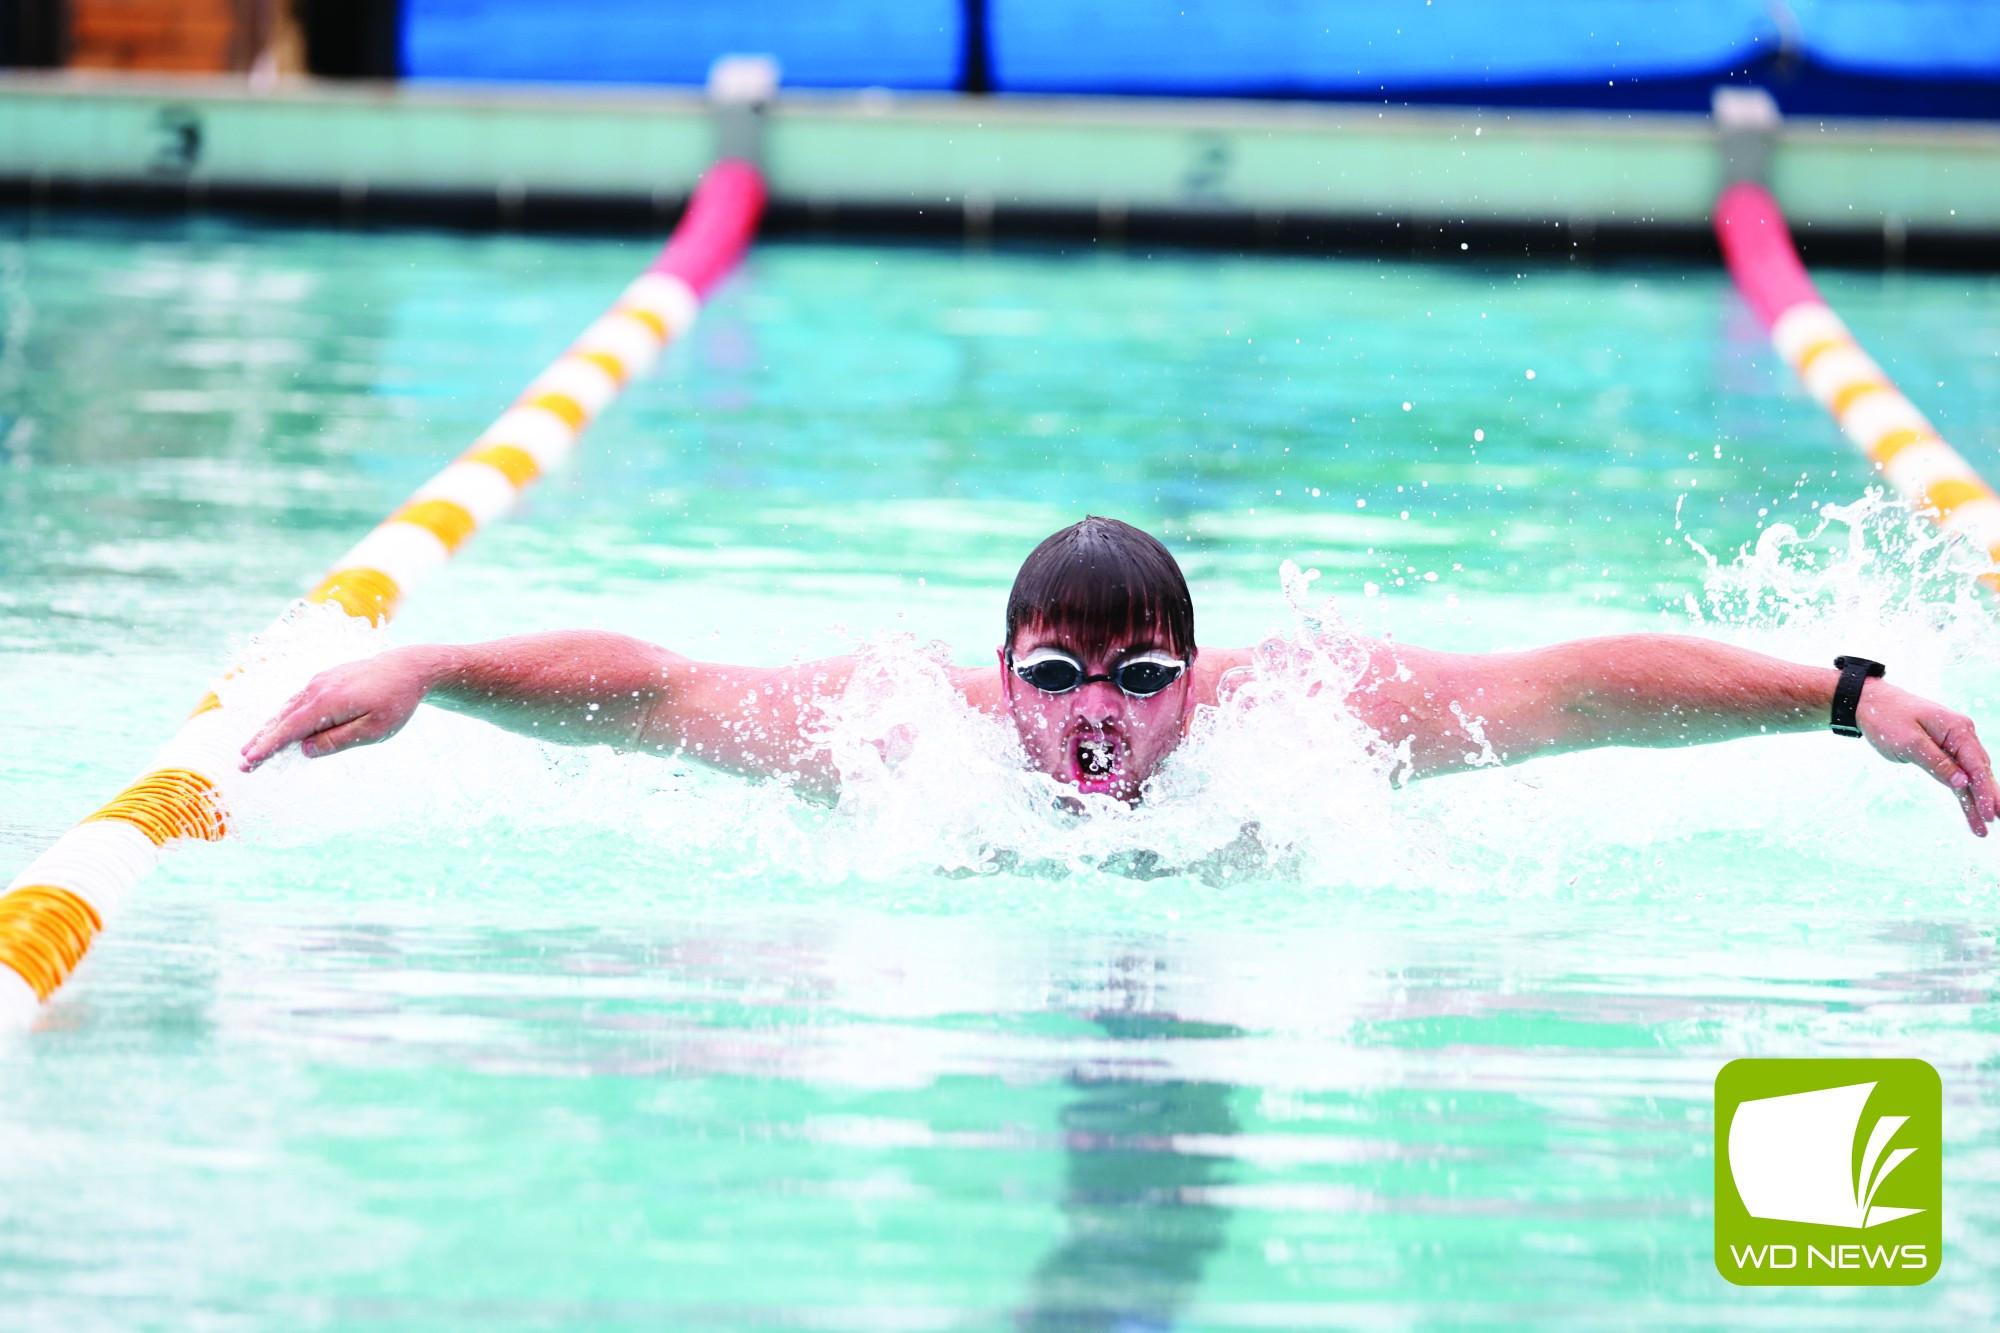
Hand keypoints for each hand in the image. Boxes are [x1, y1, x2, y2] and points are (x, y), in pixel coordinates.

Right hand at [239, 648, 437, 770]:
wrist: (408, 668)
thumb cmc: (395, 702)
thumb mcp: (373, 730)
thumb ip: (337, 740)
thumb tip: (304, 749)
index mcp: (327, 702)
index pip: (289, 730)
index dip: (267, 747)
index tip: (248, 762)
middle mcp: (317, 688)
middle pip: (281, 719)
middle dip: (260, 741)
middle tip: (242, 763)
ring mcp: (319, 681)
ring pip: (287, 709)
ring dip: (269, 729)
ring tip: (253, 749)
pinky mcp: (325, 679)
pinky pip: (298, 701)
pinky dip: (284, 716)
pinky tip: (279, 728)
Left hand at [1858, 682, 1998, 836]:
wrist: (1868, 702)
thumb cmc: (1887, 718)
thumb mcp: (1910, 743)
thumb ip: (1938, 763)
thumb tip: (1963, 784)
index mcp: (1958, 729)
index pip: (1977, 765)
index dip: (1984, 791)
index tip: (1989, 813)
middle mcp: (1961, 735)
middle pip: (1979, 772)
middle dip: (1987, 799)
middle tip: (1994, 822)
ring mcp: (1952, 743)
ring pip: (1968, 777)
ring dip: (1975, 802)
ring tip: (1982, 829)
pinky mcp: (1941, 751)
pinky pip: (1955, 775)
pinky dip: (1961, 794)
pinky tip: (1970, 812)